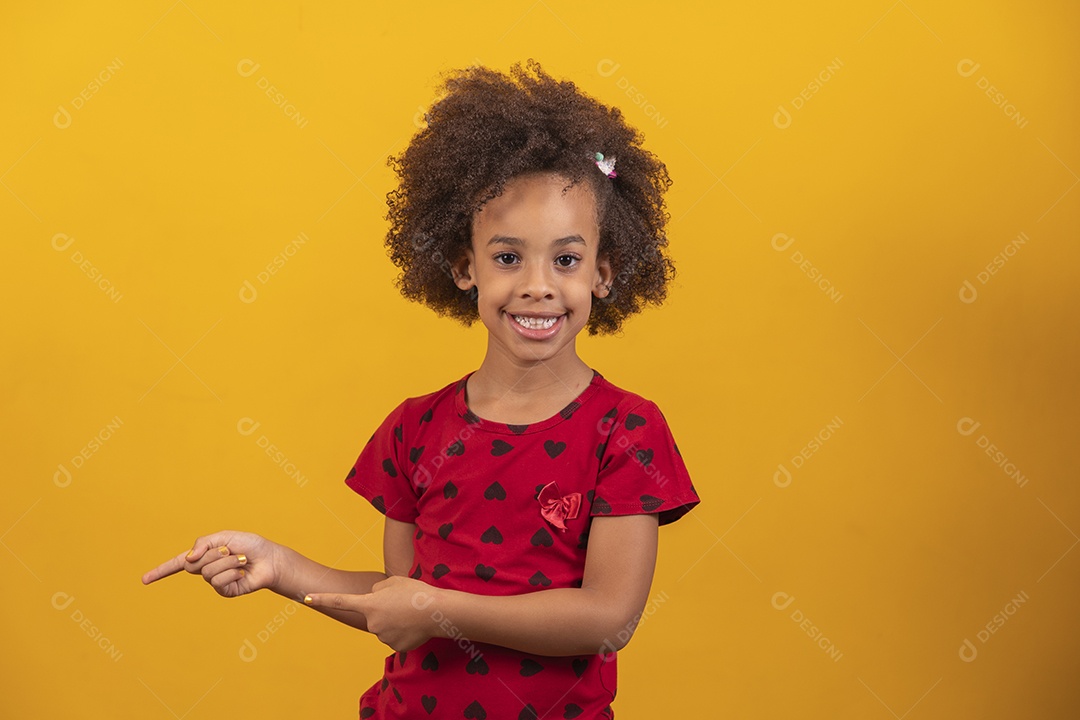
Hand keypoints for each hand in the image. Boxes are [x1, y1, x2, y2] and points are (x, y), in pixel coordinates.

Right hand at [141, 530, 280, 598]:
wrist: (269, 558)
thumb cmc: (249, 545)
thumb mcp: (224, 536)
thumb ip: (203, 543)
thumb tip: (188, 558)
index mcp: (203, 556)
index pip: (177, 564)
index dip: (160, 571)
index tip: (143, 580)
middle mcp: (206, 570)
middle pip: (194, 564)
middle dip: (213, 553)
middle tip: (230, 549)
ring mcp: (215, 582)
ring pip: (208, 572)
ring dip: (226, 562)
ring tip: (240, 559)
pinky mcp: (225, 591)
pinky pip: (218, 582)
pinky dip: (231, 572)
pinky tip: (242, 570)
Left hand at [305, 576, 438, 650]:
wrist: (436, 612)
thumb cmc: (416, 592)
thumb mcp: (394, 581)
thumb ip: (377, 589)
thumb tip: (373, 598)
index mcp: (369, 603)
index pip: (340, 601)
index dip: (322, 599)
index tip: (306, 597)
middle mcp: (371, 622)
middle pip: (373, 614)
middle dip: (383, 609)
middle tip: (402, 603)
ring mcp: (382, 636)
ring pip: (384, 626)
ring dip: (394, 620)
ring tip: (411, 613)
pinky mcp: (395, 646)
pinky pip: (395, 637)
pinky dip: (403, 631)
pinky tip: (414, 625)